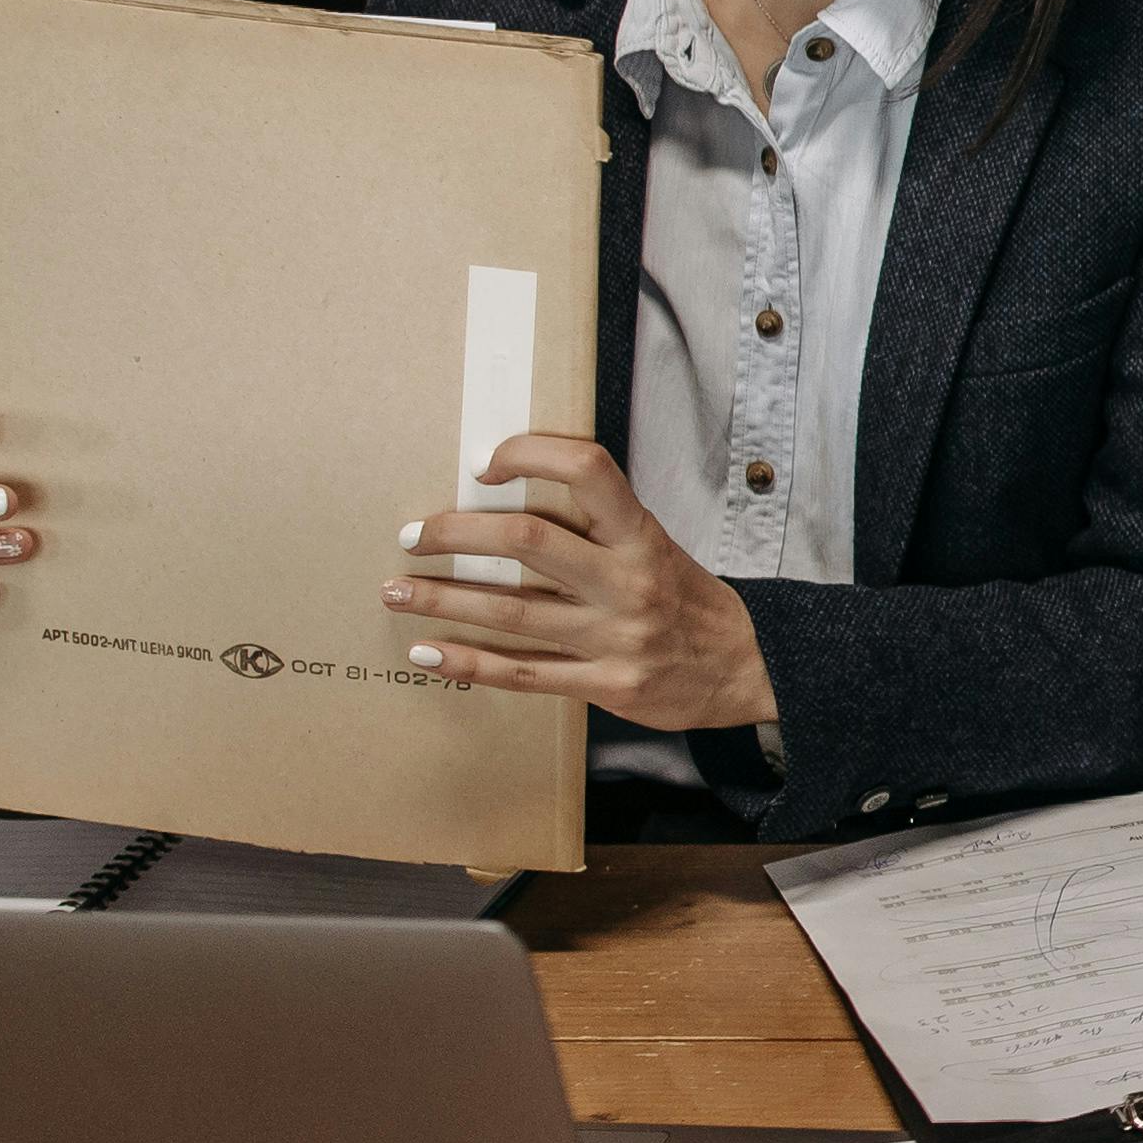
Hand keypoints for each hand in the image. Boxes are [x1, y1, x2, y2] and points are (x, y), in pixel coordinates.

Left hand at [379, 431, 777, 731]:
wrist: (746, 667)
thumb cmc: (687, 598)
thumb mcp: (655, 545)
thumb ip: (596, 526)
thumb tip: (508, 498)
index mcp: (641, 534)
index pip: (587, 470)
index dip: (529, 456)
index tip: (482, 466)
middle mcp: (627, 580)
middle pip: (528, 540)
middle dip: (457, 534)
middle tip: (412, 535)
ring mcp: (615, 636)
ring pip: (512, 612)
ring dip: (443, 600)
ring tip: (396, 592)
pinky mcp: (606, 686)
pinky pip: (524, 673)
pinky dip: (469, 663)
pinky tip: (429, 653)